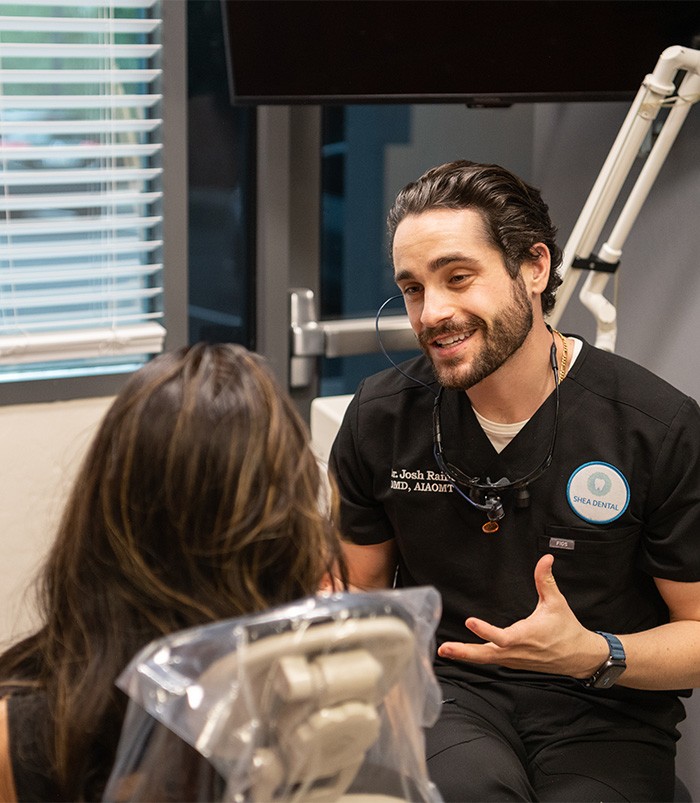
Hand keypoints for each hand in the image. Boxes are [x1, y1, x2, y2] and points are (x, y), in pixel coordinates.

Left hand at [437, 554, 607, 677]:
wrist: (579, 657)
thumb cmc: (567, 631)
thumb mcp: (556, 602)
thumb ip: (546, 580)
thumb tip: (545, 559)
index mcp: (526, 636)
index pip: (502, 636)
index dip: (485, 630)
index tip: (470, 621)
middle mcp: (516, 651)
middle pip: (486, 654)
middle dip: (464, 652)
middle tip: (445, 649)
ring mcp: (514, 659)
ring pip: (486, 659)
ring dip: (465, 655)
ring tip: (445, 650)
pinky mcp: (513, 661)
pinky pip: (491, 659)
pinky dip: (475, 657)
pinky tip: (462, 652)